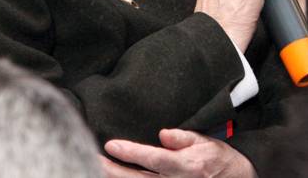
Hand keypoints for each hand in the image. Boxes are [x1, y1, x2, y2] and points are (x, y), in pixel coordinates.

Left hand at [101, 129, 256, 177]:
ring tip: (95, 167)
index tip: (111, 145)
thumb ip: (183, 138)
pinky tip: (112, 176)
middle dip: (113, 170)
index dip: (131, 153)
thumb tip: (163, 134)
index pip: (152, 159)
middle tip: (91, 158)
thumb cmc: (216, 158)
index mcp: (185, 166)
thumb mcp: (204, 141)